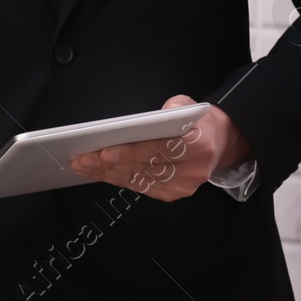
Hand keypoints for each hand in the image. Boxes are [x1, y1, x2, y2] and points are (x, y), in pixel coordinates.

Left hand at [68, 95, 251, 201]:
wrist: (217, 144)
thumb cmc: (198, 124)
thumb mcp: (189, 106)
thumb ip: (174, 107)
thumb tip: (152, 118)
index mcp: (199, 146)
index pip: (158, 149)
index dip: (129, 152)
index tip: (105, 152)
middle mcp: (192, 170)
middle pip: (143, 168)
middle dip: (108, 165)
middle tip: (83, 160)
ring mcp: (182, 186)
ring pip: (137, 181)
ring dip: (107, 174)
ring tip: (84, 166)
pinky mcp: (172, 194)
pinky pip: (139, 187)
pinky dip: (117, 179)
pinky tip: (100, 173)